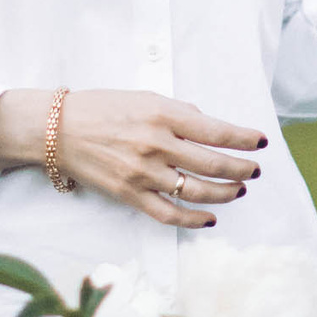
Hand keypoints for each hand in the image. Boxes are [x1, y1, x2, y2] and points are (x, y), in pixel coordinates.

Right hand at [0, 89, 263, 229]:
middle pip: (213, 164)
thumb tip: (209, 128)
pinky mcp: (130, 194)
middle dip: (242, 168)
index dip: (244, 139)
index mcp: (162, 115)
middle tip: (255, 170)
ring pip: (197, 191)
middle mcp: (156, 144)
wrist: (56, 130)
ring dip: (225, 193)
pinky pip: (169, 214)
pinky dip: (194, 219)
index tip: (260, 142)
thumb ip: (179, 112)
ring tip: (239, 190)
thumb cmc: (101, 108)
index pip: (216, 131)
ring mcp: (143, 173)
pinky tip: (210, 218)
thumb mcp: (144, 97)